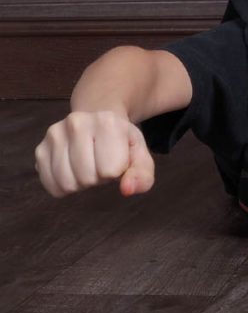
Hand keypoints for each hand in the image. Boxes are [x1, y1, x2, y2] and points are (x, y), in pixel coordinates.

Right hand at [34, 111, 155, 197]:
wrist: (97, 123)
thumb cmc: (122, 143)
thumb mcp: (140, 157)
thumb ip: (142, 175)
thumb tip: (127, 190)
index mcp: (107, 122)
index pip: (111, 170)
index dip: (117, 171)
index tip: (117, 158)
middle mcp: (76, 122)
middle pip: (88, 178)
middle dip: (99, 178)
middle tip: (102, 162)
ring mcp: (54, 134)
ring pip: (68, 184)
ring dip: (82, 184)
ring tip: (89, 165)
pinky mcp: (40, 149)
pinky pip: (51, 186)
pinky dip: (64, 188)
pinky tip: (73, 171)